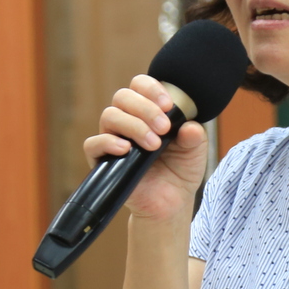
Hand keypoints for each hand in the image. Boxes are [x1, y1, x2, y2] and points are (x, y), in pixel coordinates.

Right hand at [84, 74, 209, 223]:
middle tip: (164, 128)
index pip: (139, 85)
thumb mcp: (195, 151)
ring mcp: (113, 139)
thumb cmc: (181, 170)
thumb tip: (190, 127)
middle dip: (145, 108)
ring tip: (154, 144)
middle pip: (123, 96)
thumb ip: (194, 136)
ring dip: (133, 125)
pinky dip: (107, 142)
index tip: (169, 106)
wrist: (171, 203)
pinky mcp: (102, 161)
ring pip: (109, 115)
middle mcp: (127, 120)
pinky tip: (126, 149)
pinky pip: (92, 144)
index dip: (152, 89)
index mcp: (148, 111)